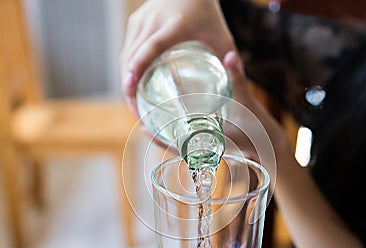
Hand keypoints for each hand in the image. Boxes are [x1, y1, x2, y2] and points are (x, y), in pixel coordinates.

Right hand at [120, 0, 235, 115]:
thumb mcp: (221, 34)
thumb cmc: (207, 11)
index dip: (138, 67)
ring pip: (125, 55)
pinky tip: (134, 87)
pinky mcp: (135, 21)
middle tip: (139, 113)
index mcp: (174, 26)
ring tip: (135, 105)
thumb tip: (235, 88)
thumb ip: (229, 58)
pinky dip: (128, 70)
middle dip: (129, 87)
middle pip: (131, 57)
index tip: (131, 87)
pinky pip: (127, 49)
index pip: (150, 48)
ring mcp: (141, 20)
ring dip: (126, 81)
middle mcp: (152, 22)